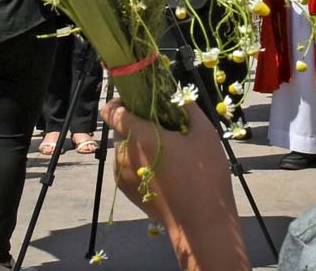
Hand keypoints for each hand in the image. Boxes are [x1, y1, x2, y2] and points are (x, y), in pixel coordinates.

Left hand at [101, 99, 248, 270]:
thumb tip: (176, 95)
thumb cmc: (205, 175)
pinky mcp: (125, 189)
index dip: (121, 101)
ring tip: (167, 150)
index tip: (140, 100)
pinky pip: (127, 165)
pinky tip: (163, 168)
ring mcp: (122, 174)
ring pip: (124, 147)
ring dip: (139, 142)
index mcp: (140, 136)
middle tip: (164, 126)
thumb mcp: (204, 133)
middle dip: (137, 122)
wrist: (200, 221)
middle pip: (120, 128)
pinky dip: (140, 160)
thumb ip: (186, 107)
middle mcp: (124, 154)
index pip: (111, 111)